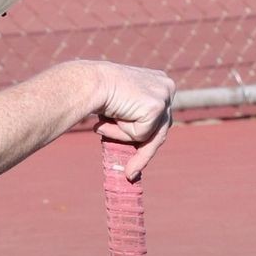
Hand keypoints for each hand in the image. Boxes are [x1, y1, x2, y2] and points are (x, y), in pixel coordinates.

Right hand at [94, 62, 174, 176]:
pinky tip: (111, 117)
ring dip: (125, 137)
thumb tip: (136, 138)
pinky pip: (141, 135)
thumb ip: (132, 117)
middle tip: (131, 173)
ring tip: (101, 128)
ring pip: (151, 135)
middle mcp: (166, 87)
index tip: (138, 155)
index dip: (147, 137)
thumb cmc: (97, 91)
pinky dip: (123, 132)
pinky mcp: (156, 107)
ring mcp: (164, 96)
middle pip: (161, 129)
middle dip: (144, 151)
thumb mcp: (121, 104)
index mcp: (159, 82)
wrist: (89, 82)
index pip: (159, 117)